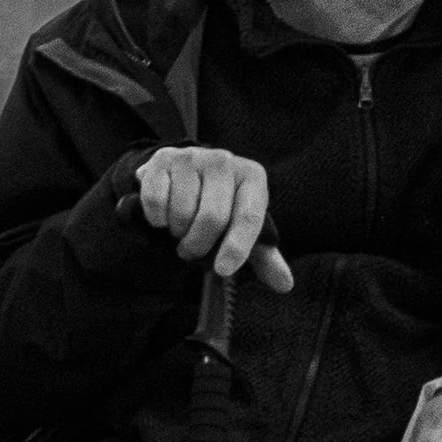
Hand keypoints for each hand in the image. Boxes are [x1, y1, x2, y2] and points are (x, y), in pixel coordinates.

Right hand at [131, 149, 294, 290]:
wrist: (189, 173)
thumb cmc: (223, 206)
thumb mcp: (245, 227)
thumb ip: (264, 256)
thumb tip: (285, 284)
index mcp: (252, 177)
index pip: (248, 217)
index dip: (236, 247)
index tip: (223, 270)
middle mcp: (224, 161)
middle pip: (212, 218)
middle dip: (198, 246)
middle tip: (192, 252)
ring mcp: (192, 157)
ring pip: (181, 212)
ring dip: (177, 232)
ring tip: (181, 229)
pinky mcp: (163, 159)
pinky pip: (156, 200)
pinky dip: (157, 219)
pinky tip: (164, 216)